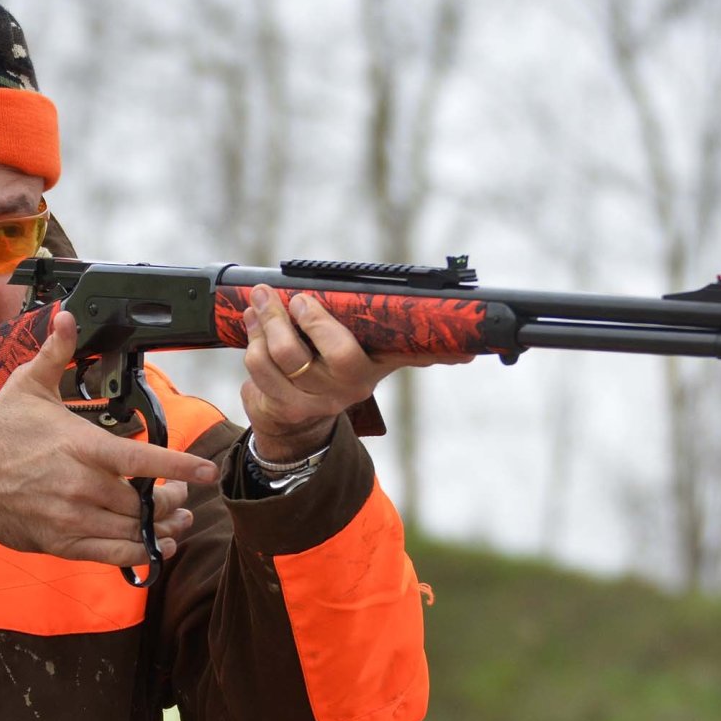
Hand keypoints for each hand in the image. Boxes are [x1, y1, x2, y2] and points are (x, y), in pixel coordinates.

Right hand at [0, 311, 219, 567]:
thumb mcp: (28, 385)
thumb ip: (56, 352)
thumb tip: (67, 315)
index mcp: (81, 445)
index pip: (142, 458)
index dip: (181, 465)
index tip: (209, 471)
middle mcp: (80, 485)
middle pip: (143, 501)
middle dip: (171, 498)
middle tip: (182, 493)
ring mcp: (71, 518)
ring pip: (131, 530)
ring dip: (162, 528)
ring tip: (180, 520)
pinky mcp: (60, 543)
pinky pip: (110, 555)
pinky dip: (138, 555)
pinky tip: (157, 548)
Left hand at [241, 285, 474, 462]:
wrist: (302, 426)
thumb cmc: (341, 370)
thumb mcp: (379, 358)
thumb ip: (414, 348)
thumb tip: (469, 352)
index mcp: (370, 369)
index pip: (356, 351)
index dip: (327, 325)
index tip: (305, 300)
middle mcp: (342, 389)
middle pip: (306, 352)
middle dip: (281, 318)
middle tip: (275, 294)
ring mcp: (309, 402)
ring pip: (275, 358)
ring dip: (262, 325)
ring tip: (259, 302)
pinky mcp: (281, 408)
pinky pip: (256, 371)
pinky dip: (250, 342)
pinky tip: (252, 326)